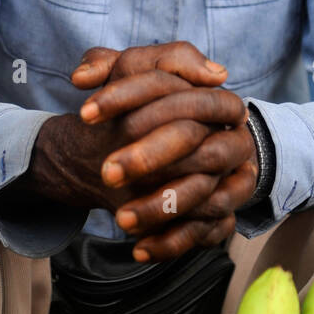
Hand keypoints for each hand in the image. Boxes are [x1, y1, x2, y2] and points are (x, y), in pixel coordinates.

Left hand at [76, 45, 258, 259]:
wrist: (161, 153)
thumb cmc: (148, 111)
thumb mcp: (133, 77)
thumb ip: (108, 65)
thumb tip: (82, 76)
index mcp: (212, 100)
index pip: (177, 90)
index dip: (128, 96)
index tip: (84, 113)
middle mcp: (229, 139)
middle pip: (198, 145)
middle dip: (149, 156)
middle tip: (106, 171)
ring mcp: (231, 180)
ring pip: (208, 195)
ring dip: (161, 207)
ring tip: (120, 218)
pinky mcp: (225, 215)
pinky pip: (207, 233)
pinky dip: (173, 242)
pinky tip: (138, 248)